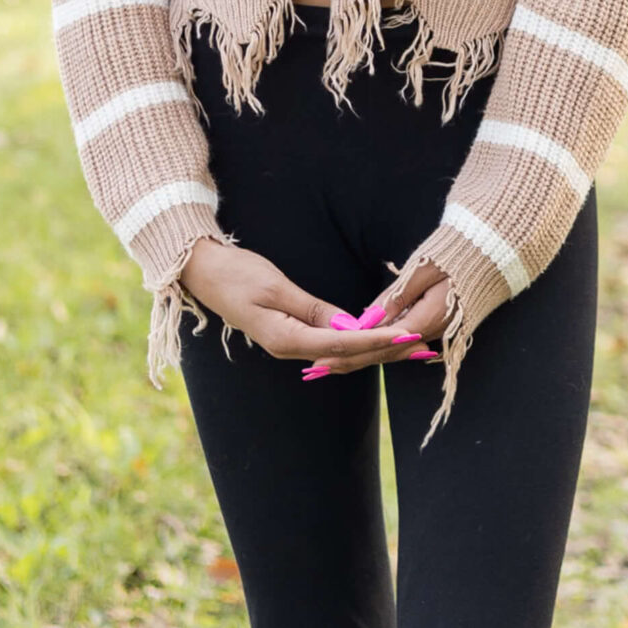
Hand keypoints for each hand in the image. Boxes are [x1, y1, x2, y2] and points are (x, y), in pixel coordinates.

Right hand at [178, 237, 435, 372]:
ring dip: (376, 348)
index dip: (377, 341)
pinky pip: (331, 343)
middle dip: (386, 351)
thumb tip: (349, 327)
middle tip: (423, 347)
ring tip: (412, 346)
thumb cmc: (236, 273)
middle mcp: (289, 348)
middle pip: (347, 355)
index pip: (342, 344)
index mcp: (285, 339)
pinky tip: (378, 339)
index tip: (406, 336)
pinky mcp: (291, 333)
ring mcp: (290, 343)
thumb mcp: (276, 286)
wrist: (203, 272)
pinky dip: (358, 341)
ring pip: (342, 351)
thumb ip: (313, 309)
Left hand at [318, 259, 452, 375]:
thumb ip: (395, 296)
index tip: (325, 356)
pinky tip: (359, 350)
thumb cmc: (455, 253)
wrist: (490, 251)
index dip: (353, 349)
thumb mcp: (423, 270)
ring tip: (329, 364)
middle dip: (351, 361)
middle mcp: (436, 331)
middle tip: (317, 370)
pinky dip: (380, 348)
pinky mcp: (439, 326)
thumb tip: (368, 318)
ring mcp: (439, 331)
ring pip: (395, 350)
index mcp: (431, 317)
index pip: (385, 340)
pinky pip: (405, 342)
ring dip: (362, 356)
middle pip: (387, 352)